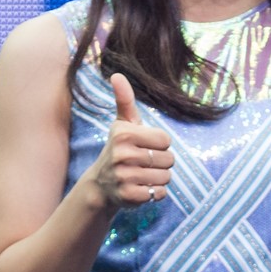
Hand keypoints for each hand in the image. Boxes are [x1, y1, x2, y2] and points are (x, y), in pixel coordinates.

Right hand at [88, 73, 172, 212]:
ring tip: (143, 175)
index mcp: (124, 134)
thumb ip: (124, 100)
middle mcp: (122, 155)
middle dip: (162, 162)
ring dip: (159, 178)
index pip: (166, 140)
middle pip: (169, 159)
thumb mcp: (122, 124)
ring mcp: (124, 177)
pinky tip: (142, 188)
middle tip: (144, 163)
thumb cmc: (119, 149)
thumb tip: (117, 75)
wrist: (101, 185)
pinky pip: (160, 193)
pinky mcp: (129, 196)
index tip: (145, 146)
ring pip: (166, 177)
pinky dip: (156, 192)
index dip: (160, 145)